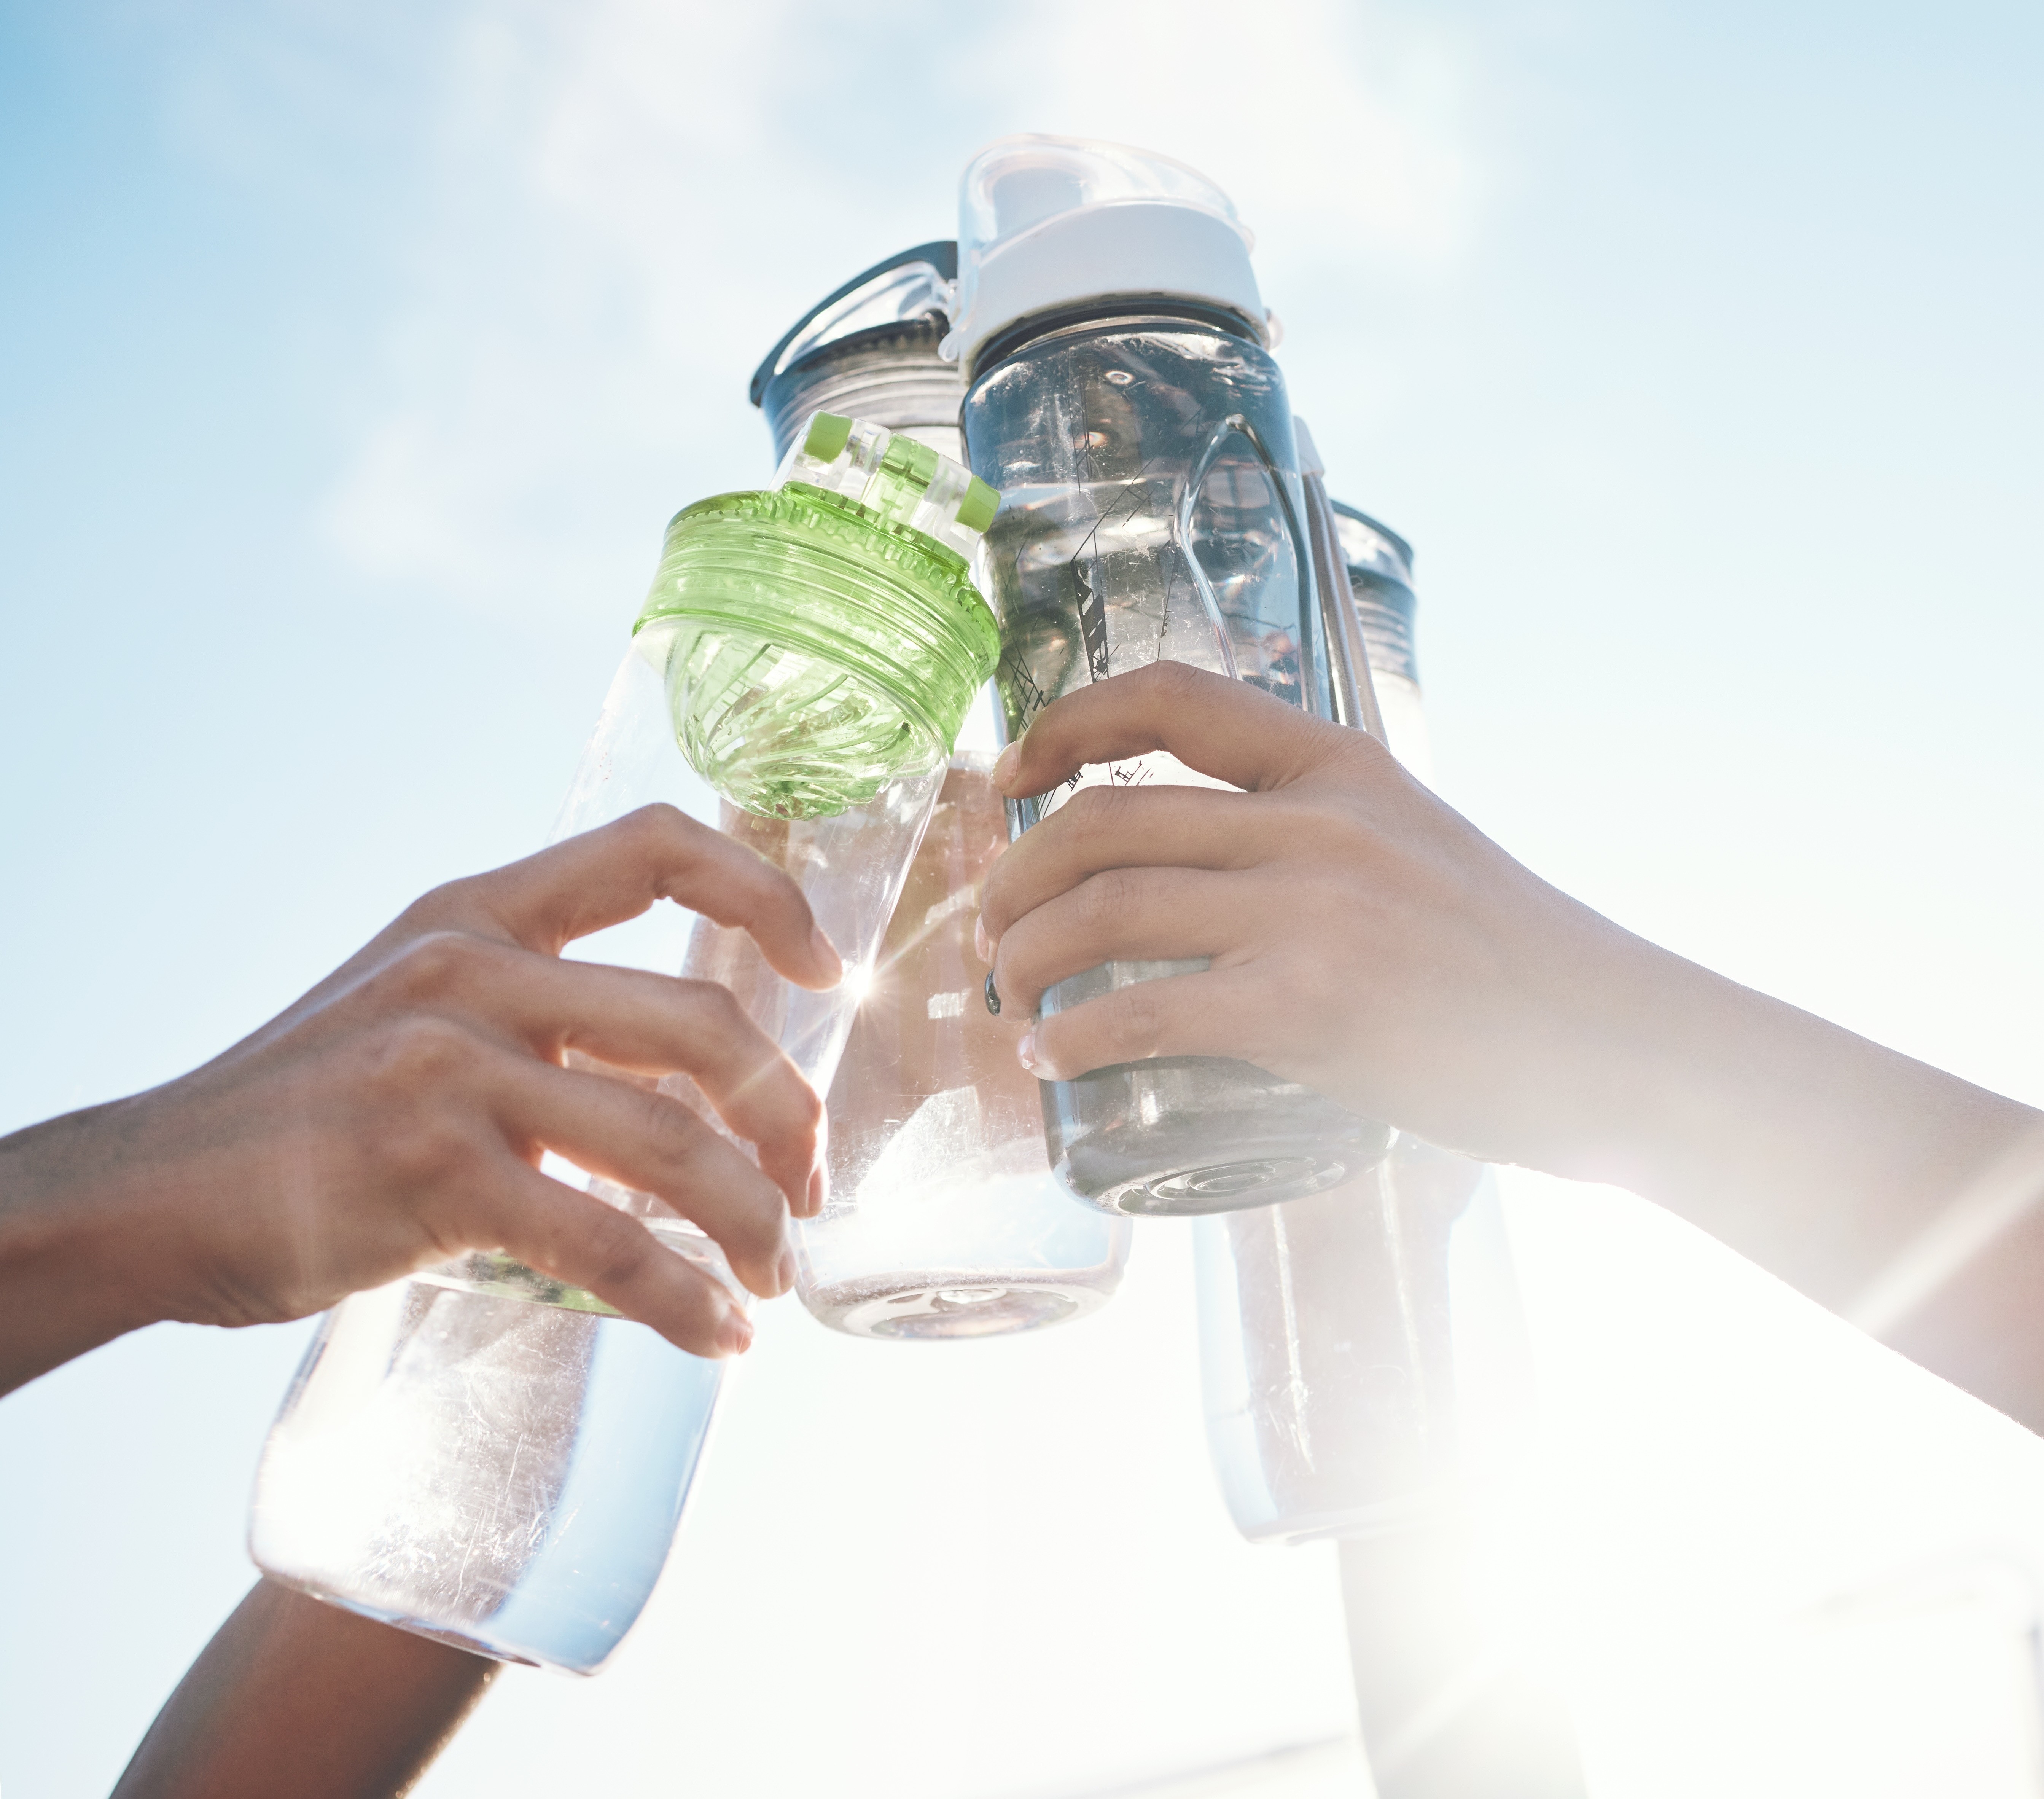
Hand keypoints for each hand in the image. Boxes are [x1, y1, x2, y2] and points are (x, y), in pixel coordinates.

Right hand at [0, 804, 841, 1391]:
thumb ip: (544, 1028)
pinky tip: (717, 1336)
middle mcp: (472, 971)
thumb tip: (689, 1102)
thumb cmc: (307, 1114)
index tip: (828, 969)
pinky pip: (604, 1240)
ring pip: (670, 1139)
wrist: (149, 1195)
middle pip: (700, 1021)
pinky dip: (680, 1298)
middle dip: (786, 1113)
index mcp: (479, 913)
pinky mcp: (431, 1176)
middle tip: (809, 1187)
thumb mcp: (422, 1017)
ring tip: (774, 1280)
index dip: (764, 891)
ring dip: (749, 1220)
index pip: (655, 845)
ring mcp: (450, 1070)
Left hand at [975, 660, 1619, 1169]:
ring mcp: (1311, 914)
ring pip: (1103, 910)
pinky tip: (1051, 1058)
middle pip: (1106, 821)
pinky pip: (1142, 1013)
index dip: (1067, 724)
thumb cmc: (1510, 961)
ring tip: (1007, 997)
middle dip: (1016, 875)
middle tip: (990, 926)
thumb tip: (1209, 867)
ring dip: (1024, 955)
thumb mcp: (1419, 845)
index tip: (1016, 772)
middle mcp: (1317, 823)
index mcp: (1341, 766)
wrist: (1614, 1043)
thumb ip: (1322, 835)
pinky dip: (1073, 1036)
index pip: (1173, 699)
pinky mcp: (1308, 1011)